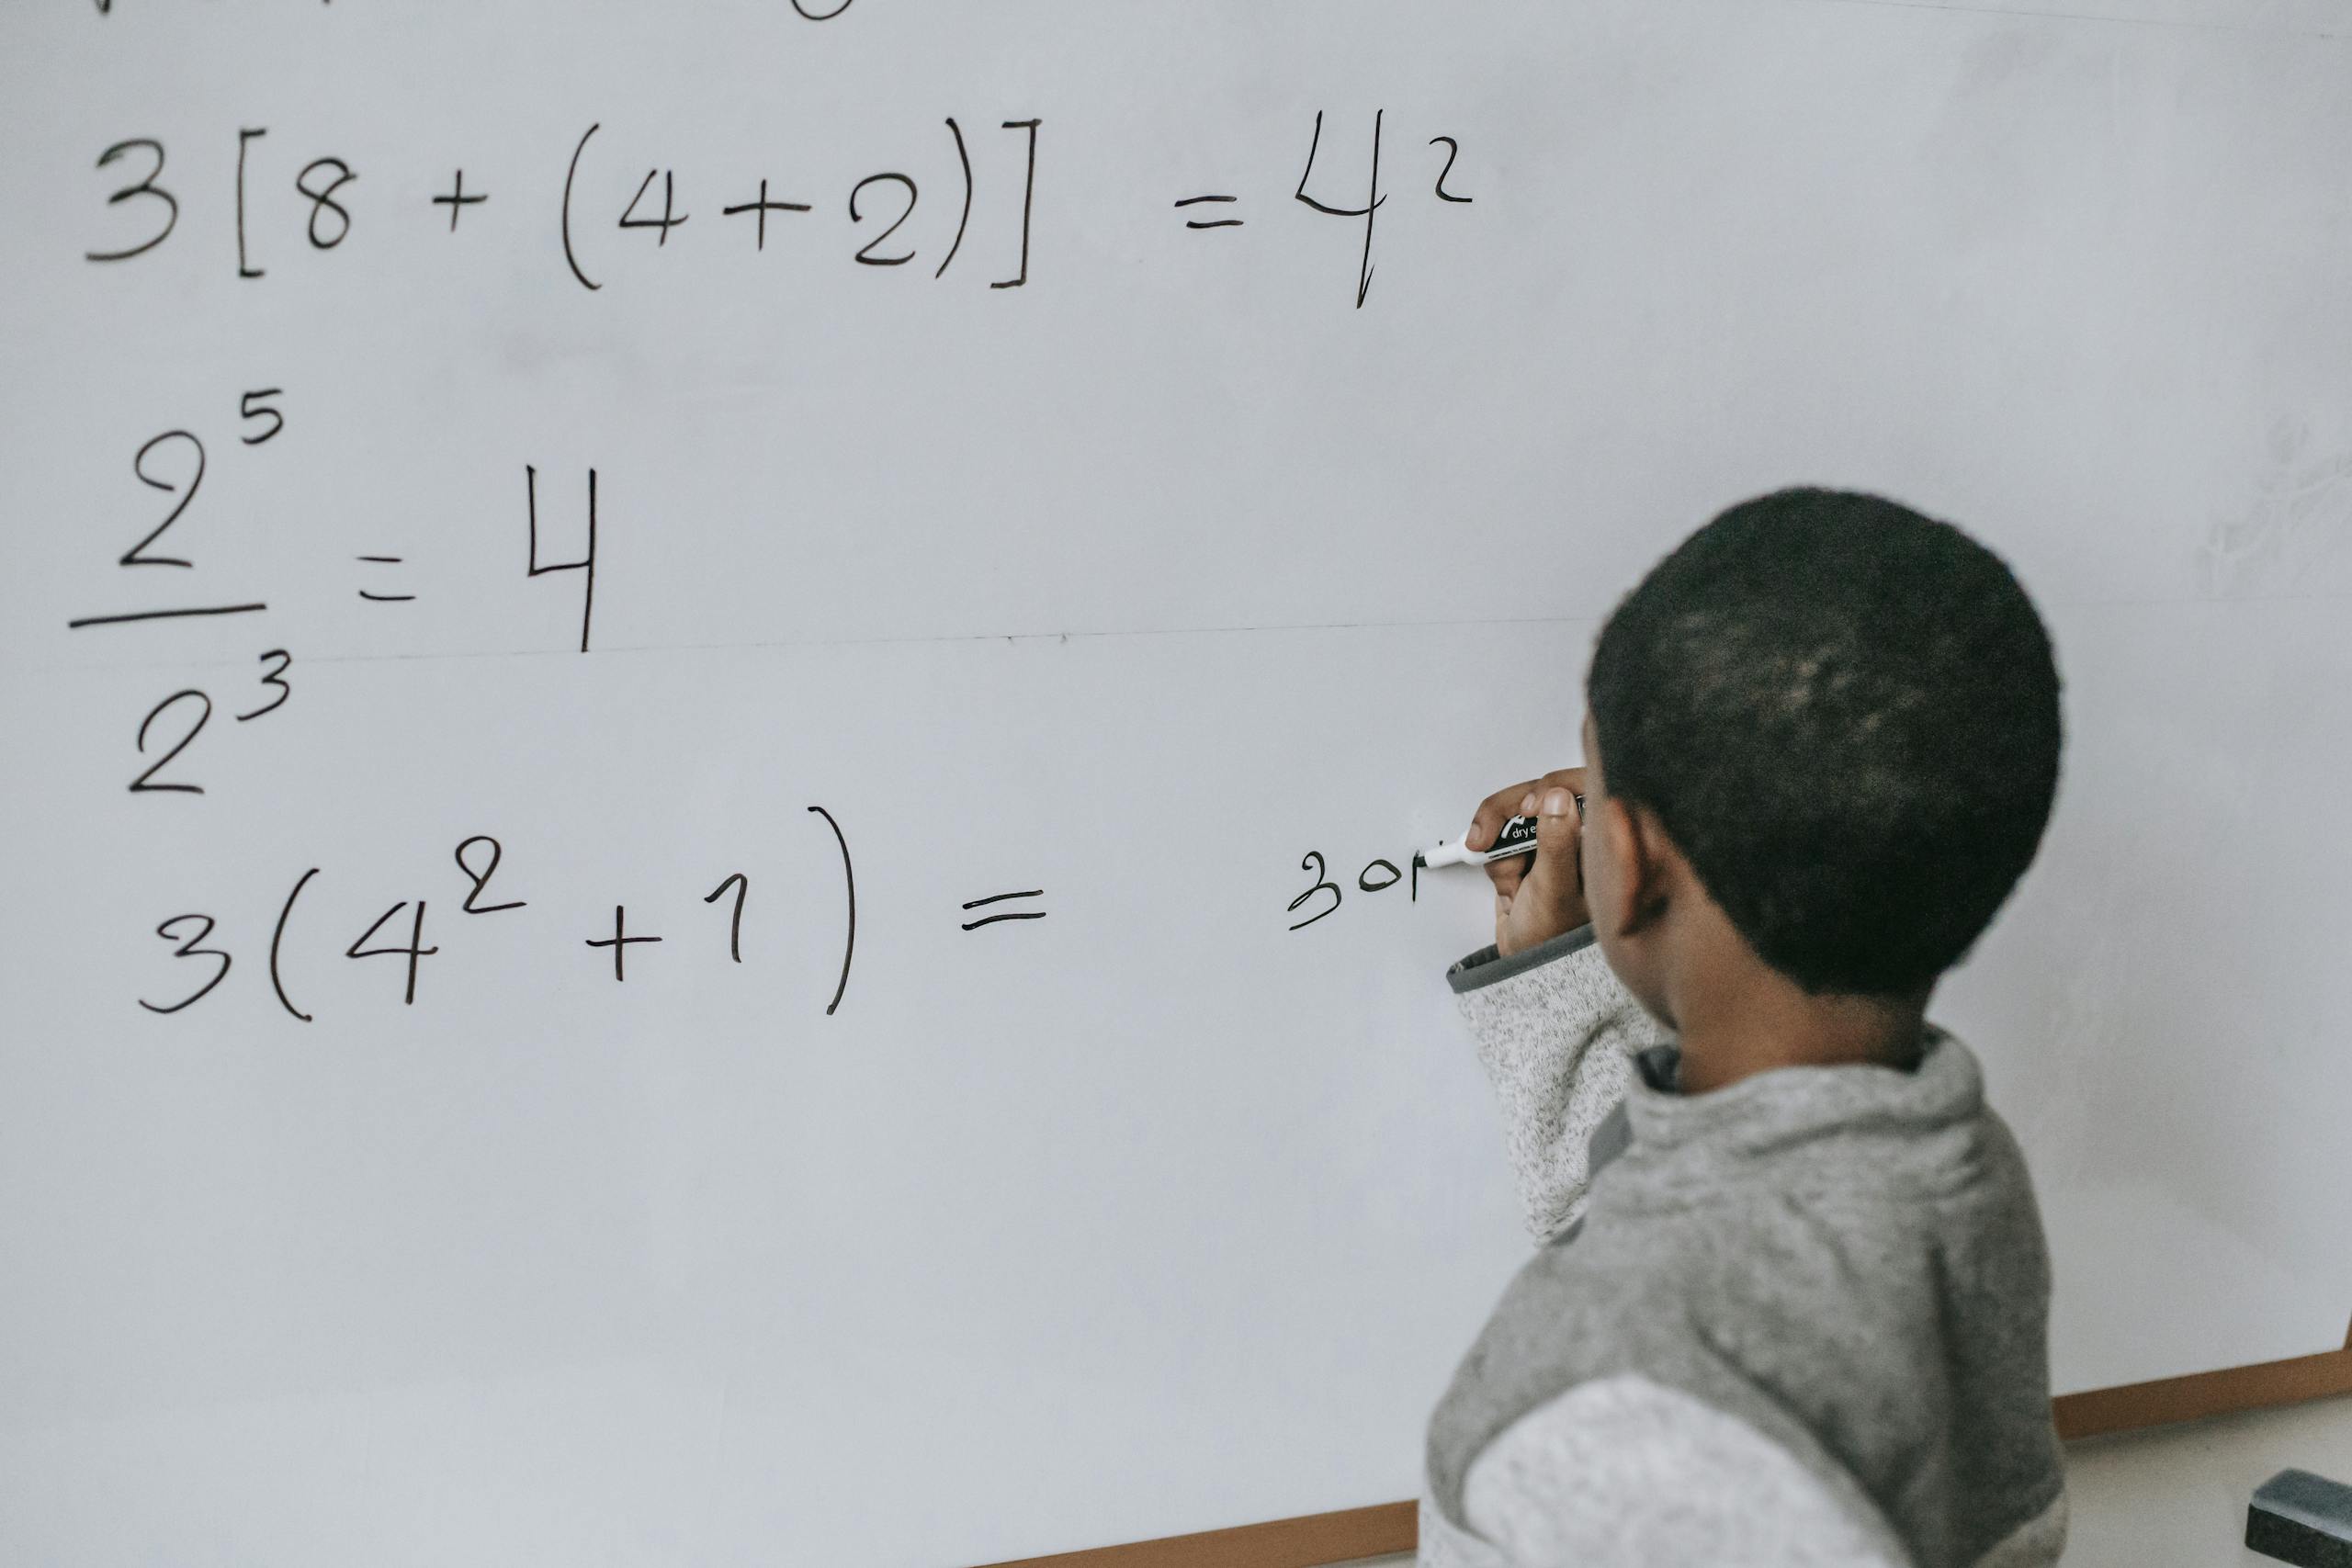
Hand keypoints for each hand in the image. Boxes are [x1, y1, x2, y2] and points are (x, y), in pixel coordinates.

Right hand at [1467, 768, 1589, 956]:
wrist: (1527, 969)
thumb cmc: (1555, 941)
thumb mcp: (1556, 893)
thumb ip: (1558, 845)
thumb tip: (1557, 799)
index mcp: (1605, 841)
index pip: (1585, 786)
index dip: (1553, 787)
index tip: (1530, 806)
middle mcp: (1583, 836)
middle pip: (1541, 792)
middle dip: (1509, 815)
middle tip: (1491, 835)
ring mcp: (1555, 843)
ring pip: (1516, 813)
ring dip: (1499, 844)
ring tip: (1509, 879)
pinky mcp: (1530, 851)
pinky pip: (1504, 836)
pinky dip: (1496, 858)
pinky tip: (1509, 885)